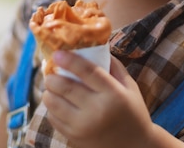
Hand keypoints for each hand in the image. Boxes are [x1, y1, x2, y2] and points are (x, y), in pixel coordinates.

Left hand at [42, 50, 156, 147]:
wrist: (135, 146)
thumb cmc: (133, 111)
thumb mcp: (130, 87)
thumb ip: (114, 66)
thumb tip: (94, 47)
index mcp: (113, 94)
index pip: (87, 72)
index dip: (70, 60)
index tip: (57, 53)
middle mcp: (97, 111)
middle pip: (65, 88)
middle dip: (52, 76)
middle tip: (50, 71)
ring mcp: (83, 127)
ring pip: (54, 104)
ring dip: (48, 91)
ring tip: (51, 85)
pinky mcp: (74, 137)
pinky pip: (54, 119)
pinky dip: (51, 108)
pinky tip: (56, 101)